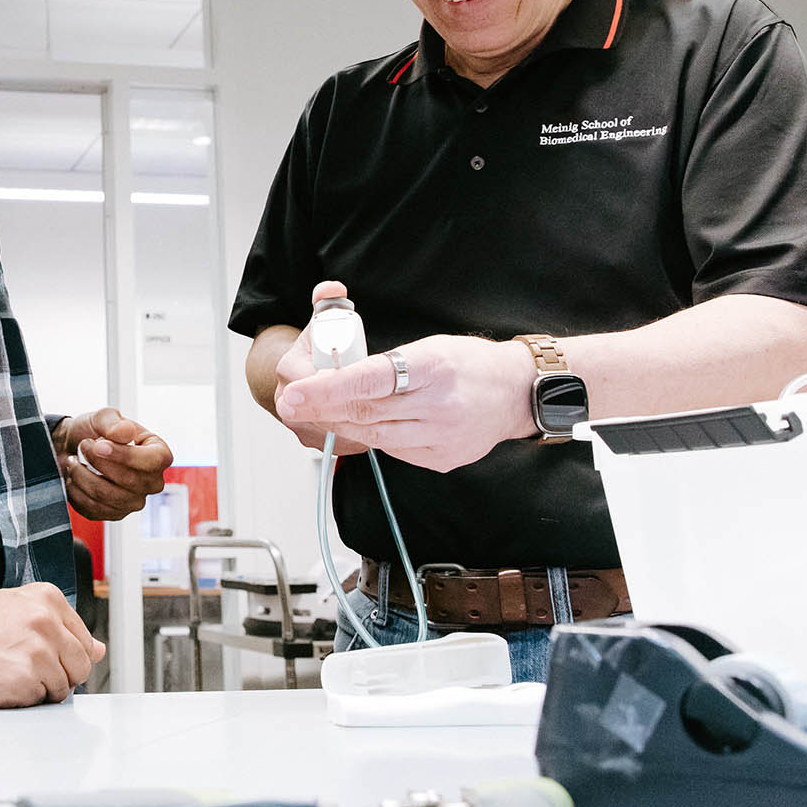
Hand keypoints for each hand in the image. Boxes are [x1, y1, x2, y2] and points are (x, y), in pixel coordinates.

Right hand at [0, 584, 104, 707]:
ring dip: (40, 690)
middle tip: (23, 672)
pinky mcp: (28, 676)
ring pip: (65, 686)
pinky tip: (0, 684)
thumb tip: (99, 649)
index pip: (84, 640)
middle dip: (59, 676)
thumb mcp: (14, 612)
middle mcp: (47, 619)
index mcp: (47, 598)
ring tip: (7, 675)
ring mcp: (39, 648)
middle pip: (82, 665)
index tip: (42, 659)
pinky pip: (42, 700)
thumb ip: (59, 626)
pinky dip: (24, 700)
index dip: (64, 657)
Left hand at [55, 407, 172, 520]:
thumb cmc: (94, 432)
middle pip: (129, 481)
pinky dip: (77, 492)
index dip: (125, 456)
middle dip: (98, 463)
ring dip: (83, 477)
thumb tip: (125, 432)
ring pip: (108, 496)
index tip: (98, 445)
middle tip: (82, 446)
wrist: (73, 449)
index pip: (153, 461)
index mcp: (159, 454)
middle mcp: (152, 482)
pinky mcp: (115, 514)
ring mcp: (134, 501)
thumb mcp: (102, 417)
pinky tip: (73, 478)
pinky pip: (94, 509)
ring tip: (73, 461)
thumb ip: (113, 422)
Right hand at [272, 281, 367, 454]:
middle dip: (353, 405)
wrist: (296, 375)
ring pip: (334, 429)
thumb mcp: (321, 320)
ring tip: (384, 410)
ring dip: (356, 422)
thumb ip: (328, 299)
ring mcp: (300, 423)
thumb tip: (334, 288)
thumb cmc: (313, 348)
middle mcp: (288, 401)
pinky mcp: (313, 438)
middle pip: (325, 410)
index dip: (337, 380)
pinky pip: (338, 441)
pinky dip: (357, 434)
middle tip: (383, 396)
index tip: (361, 375)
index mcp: (290, 370)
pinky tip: (376, 424)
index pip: (311, 381)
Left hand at [273, 331, 537, 473]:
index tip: (296, 393)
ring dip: (340, 425)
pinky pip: (394, 450)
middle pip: (367, 413)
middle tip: (290, 404)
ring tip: (313, 414)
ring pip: (375, 436)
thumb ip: (387, 366)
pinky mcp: (442, 459)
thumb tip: (337, 379)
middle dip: (322, 409)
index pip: (371, 380)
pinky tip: (357, 425)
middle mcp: (440, 406)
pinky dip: (371, 437)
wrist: (516, 393)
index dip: (328, 389)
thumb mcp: (430, 347)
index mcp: (435, 367)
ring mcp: (442, 438)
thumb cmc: (471, 363)